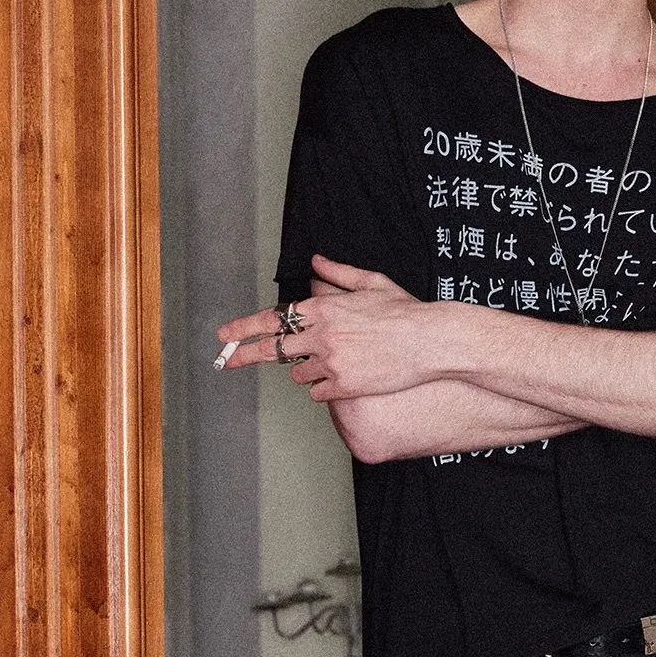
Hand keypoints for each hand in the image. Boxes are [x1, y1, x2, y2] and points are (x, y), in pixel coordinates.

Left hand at [214, 254, 446, 398]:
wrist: (430, 341)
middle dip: (245, 355)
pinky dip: (323, 388)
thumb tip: (316, 263)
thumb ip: (338, 274)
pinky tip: (340, 380)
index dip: (244, 327)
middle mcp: (321, 334)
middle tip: (226, 362)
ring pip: (297, 372)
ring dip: (305, 369)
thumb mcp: (372, 283)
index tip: (225, 334)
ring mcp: (330, 362)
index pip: (273, 317)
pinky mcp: (343, 386)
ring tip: (329, 363)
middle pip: (272, 349)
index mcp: (323, 307)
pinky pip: (317, 392)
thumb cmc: (406, 312)